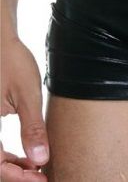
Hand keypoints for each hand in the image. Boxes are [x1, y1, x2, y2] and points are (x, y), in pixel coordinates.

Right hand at [1, 34, 48, 179]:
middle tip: (41, 176)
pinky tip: (25, 154)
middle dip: (15, 174)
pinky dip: (5, 155)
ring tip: (36, 167)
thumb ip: (32, 128)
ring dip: (10, 166)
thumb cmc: (12, 62)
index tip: (41, 178)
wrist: (0, 40)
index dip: (18, 176)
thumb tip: (41, 159)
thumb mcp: (27, 95)